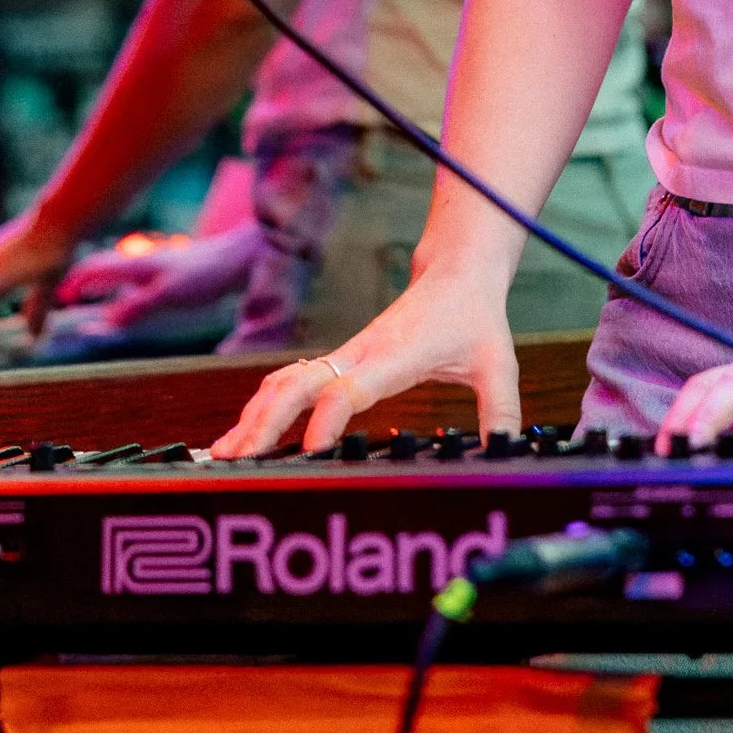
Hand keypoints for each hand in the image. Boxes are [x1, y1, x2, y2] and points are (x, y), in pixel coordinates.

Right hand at [54, 223, 261, 328]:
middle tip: (58, 296)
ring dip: (96, 282)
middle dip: (77, 279)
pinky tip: (120, 299)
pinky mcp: (168, 272)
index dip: (72, 283)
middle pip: (100, 265)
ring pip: (116, 271)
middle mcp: (142, 262)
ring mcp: (155, 265)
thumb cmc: (204, 274)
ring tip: (79, 295)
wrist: (238, 257)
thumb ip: (136, 306)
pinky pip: (132, 279)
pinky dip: (117, 288)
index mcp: (137, 265)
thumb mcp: (168, 295)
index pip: (94, 268)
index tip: (53, 298)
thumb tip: (103, 322)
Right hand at [209, 267, 519, 457]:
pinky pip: (293, 380)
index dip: (326, 419)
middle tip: (237, 460)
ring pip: (287, 381)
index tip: (308, 452)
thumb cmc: (476, 320)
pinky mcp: (341, 358)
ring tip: (223, 453)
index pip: (350, 388)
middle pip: (299, 384)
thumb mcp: (499, 366)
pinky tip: (243, 433)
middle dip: (265, 422)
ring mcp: (346, 354)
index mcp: (396, 356)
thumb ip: (504, 413)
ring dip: (255, 415)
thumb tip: (509, 454)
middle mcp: (361, 353)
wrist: (457, 272)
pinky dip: (264, 405)